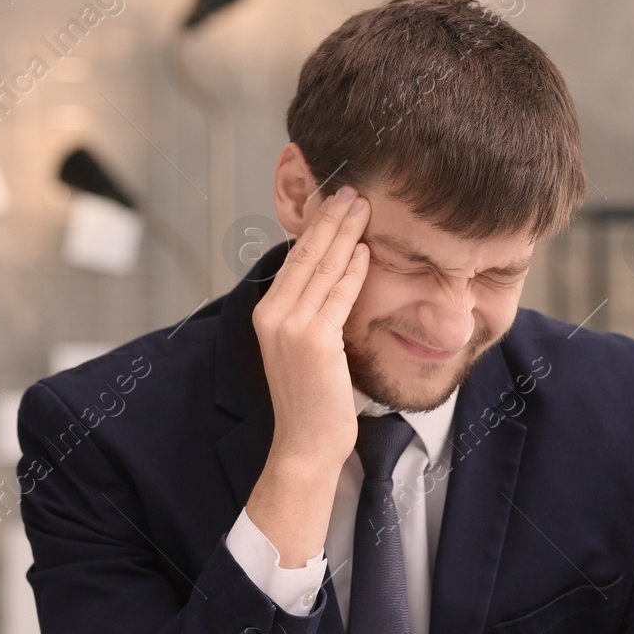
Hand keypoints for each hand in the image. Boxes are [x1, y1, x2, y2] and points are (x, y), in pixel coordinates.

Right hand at [245, 186, 370, 565]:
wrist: (307, 444)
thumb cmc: (315, 399)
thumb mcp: (309, 346)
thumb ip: (316, 311)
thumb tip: (337, 275)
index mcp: (267, 313)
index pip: (295, 259)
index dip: (317, 227)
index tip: (336, 200)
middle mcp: (272, 315)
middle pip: (306, 255)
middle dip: (330, 219)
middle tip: (353, 189)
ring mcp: (289, 327)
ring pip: (321, 268)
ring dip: (344, 234)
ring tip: (363, 207)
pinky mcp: (312, 340)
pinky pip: (336, 296)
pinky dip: (352, 271)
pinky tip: (365, 251)